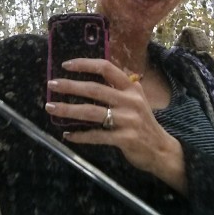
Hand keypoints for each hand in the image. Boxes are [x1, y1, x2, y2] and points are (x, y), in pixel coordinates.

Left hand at [45, 58, 187, 194]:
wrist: (161, 150)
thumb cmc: (144, 123)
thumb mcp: (137, 99)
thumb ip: (121, 87)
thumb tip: (97, 74)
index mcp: (131, 88)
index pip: (106, 68)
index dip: (85, 64)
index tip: (66, 65)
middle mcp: (130, 101)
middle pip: (94, 89)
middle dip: (70, 86)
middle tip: (52, 84)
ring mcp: (127, 120)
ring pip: (91, 112)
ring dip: (68, 109)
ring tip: (51, 108)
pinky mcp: (124, 139)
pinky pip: (97, 135)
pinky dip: (80, 135)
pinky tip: (68, 135)